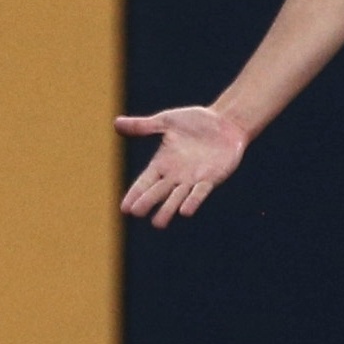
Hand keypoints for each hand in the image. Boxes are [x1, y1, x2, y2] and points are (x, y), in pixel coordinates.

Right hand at [117, 105, 248, 227]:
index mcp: (162, 163)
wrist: (226, 122)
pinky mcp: (211, 178)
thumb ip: (143, 125)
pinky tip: (185, 211)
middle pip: (158, 192)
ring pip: (177, 197)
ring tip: (158, 223)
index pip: (144, 182)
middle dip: (147, 202)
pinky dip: (193, 201)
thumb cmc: (196, 122)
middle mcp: (175, 175)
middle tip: (136, 213)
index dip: (135, 194)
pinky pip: (200, 192)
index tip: (124, 208)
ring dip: (168, 209)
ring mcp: (193, 178)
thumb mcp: (166, 121)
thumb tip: (116, 122)